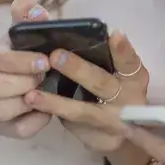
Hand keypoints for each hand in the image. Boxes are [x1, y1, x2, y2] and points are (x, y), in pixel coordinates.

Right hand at [0, 0, 52, 138]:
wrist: (41, 80)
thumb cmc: (34, 51)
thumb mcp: (31, 30)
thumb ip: (30, 15)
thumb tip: (34, 10)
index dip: (16, 61)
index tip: (44, 60)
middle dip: (19, 82)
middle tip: (43, 76)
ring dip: (23, 103)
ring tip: (43, 94)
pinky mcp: (10, 127)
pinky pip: (17, 130)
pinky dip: (33, 123)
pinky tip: (46, 113)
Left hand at [23, 29, 149, 164]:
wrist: (120, 132)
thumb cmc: (114, 88)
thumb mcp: (117, 71)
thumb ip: (103, 52)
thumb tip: (70, 28)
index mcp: (133, 78)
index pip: (130, 61)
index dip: (123, 50)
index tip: (115, 34)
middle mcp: (125, 99)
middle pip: (102, 83)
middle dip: (79, 70)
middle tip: (55, 56)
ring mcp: (109, 121)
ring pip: (82, 111)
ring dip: (56, 102)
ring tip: (32, 94)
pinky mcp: (94, 137)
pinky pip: (70, 124)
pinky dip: (51, 114)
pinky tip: (33, 107)